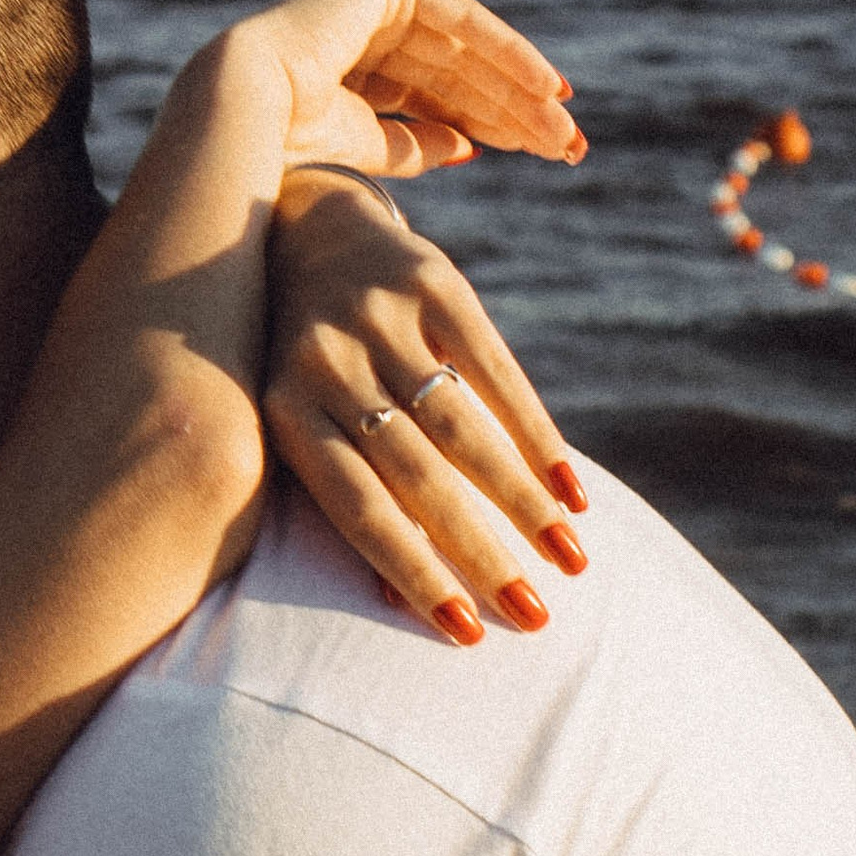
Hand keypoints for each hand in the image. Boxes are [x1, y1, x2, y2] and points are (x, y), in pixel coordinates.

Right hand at [213, 0, 584, 183]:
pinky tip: (547, 87)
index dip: (493, 120)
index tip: (543, 151)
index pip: (438, 93)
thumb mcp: (367, 147)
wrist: (248, 110)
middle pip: (460, 73)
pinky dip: (508, 53)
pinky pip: (462, 21)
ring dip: (519, 91)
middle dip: (515, 111)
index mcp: (351, 65)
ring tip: (562, 129)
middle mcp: (363, 24)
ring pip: (467, 51)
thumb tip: (470, 147)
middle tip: (568, 148)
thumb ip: (415, 143)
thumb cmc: (288, 142)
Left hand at [263, 171, 589, 636]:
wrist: (305, 224)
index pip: (357, 510)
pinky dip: (538, 435)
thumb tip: (396, 604)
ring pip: (463, 429)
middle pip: (417, 477)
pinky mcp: (432, 279)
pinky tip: (569, 490)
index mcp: (285, 412)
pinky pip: (497, 369)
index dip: (414, 572)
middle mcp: (325, 362)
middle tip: (537, 615)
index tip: (469, 631)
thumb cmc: (307, 359)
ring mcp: (378, 316)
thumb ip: (345, 494)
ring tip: (570, 559)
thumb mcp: (301, 419)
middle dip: (483, 553)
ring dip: (524, 503)